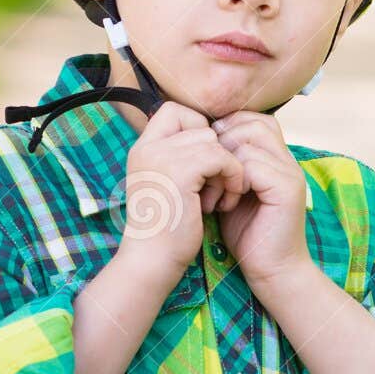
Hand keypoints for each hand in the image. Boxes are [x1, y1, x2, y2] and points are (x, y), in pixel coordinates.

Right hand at [120, 101, 246, 276]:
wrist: (152, 262)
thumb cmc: (165, 230)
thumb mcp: (167, 184)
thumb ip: (179, 157)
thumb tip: (211, 136)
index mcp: (142, 148)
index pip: (174, 111)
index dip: (197, 129)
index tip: (205, 163)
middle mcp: (148, 147)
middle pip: (200, 125)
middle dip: (216, 154)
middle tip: (213, 187)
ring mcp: (162, 156)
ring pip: (214, 141)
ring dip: (225, 168)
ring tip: (217, 197)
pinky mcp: (181, 171)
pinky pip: (222, 157)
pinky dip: (232, 177)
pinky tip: (224, 201)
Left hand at [210, 112, 312, 291]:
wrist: (271, 271)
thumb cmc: (246, 234)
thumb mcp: (229, 191)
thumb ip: (222, 166)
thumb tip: (192, 142)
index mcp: (274, 157)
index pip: (251, 119)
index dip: (224, 130)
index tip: (203, 157)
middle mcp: (286, 159)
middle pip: (252, 122)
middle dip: (221, 143)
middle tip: (206, 174)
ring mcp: (290, 172)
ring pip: (250, 140)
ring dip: (225, 162)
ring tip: (215, 192)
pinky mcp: (287, 189)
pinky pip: (254, 165)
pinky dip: (234, 181)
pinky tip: (226, 204)